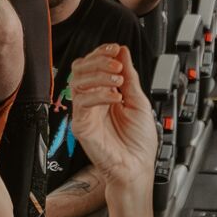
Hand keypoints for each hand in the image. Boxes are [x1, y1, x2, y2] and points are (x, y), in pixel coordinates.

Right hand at [68, 44, 155, 190]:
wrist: (138, 168)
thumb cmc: (139, 143)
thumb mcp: (139, 101)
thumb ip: (130, 77)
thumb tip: (123, 52)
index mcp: (104, 94)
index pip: (93, 66)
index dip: (102, 53)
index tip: (116, 49)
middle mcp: (92, 102)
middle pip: (80, 69)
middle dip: (98, 61)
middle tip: (116, 65)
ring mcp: (85, 114)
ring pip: (77, 82)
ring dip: (99, 75)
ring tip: (118, 81)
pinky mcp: (81, 126)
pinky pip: (82, 103)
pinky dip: (100, 95)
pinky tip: (116, 98)